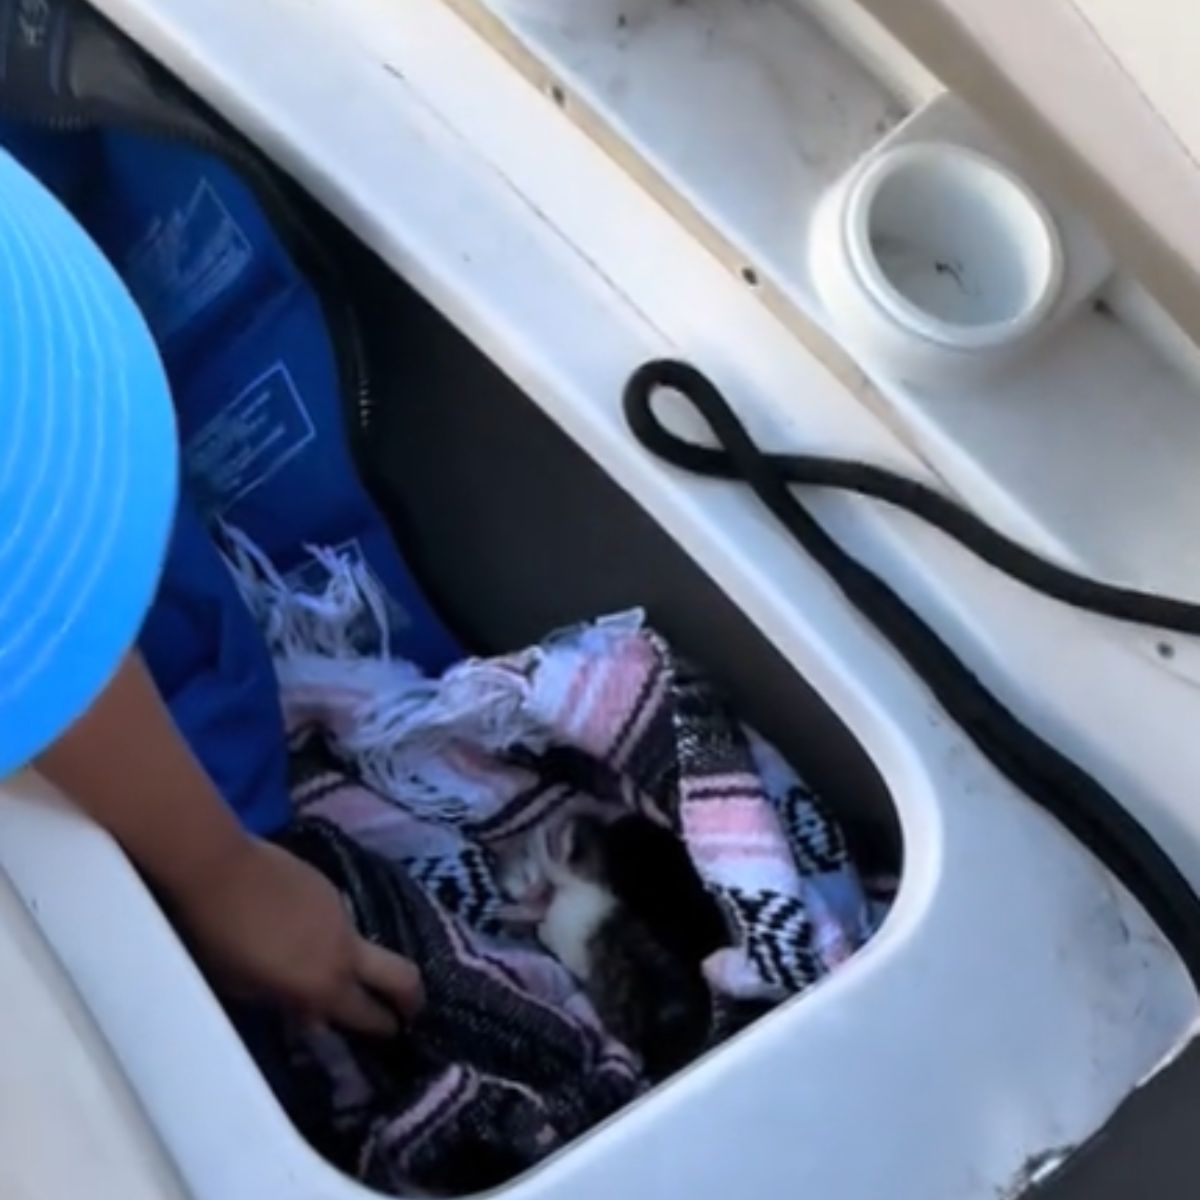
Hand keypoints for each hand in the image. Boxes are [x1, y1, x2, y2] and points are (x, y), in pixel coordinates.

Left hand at [172, 838, 423, 1035]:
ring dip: (362, 963)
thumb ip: (285, 1003)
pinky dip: (334, 937)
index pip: (371, 1015)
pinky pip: (343, 922)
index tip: (395, 1033)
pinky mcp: (330, 887)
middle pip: (403, 976)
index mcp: (324, 985)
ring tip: (332, 968)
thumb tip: (309, 1014)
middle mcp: (345, 951)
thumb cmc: (221, 938)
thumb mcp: (244, 988)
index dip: (385, 1028)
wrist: (220, 869)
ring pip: (368, 946)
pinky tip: (304, 933)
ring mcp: (342, 914)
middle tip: (408, 1009)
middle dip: (411, 997)